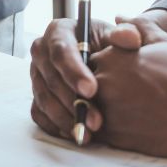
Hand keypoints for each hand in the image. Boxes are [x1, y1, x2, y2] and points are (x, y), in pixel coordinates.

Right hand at [28, 15, 140, 143]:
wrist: (103, 62)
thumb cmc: (110, 47)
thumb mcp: (118, 38)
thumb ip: (127, 35)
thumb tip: (129, 37)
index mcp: (58, 32)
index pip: (61, 51)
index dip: (74, 72)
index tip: (92, 90)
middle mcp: (42, 53)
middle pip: (50, 78)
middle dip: (73, 102)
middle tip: (96, 121)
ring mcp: (37, 76)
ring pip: (44, 99)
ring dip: (65, 119)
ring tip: (88, 134)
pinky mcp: (37, 96)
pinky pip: (40, 113)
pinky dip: (55, 126)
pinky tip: (75, 134)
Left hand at [92, 19, 166, 156]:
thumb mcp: (164, 42)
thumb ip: (137, 26)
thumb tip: (118, 16)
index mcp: (110, 56)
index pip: (88, 64)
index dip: (103, 73)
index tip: (125, 81)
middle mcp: (102, 81)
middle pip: (84, 88)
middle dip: (97, 93)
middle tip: (128, 100)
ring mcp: (106, 109)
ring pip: (88, 111)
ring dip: (99, 113)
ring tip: (131, 115)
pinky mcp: (114, 135)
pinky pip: (97, 133)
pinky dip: (107, 131)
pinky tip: (130, 128)